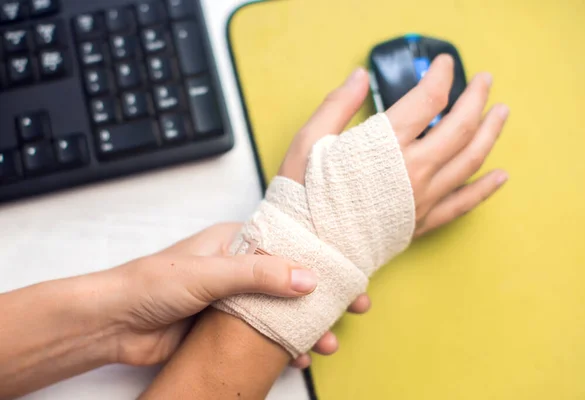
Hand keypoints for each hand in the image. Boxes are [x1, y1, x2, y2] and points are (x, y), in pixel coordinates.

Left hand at [98, 223, 368, 366]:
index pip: (287, 244)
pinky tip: (296, 357)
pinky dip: (281, 345)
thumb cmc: (151, 284)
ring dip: (304, 325)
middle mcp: (237, 268)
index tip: (347, 271)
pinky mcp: (225, 327)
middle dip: (320, 295)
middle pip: (289, 279)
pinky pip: (262, 335)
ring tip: (326, 340)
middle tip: (351, 307)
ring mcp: (233, 299)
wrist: (114, 324)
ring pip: (280, 310)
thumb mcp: (210, 273)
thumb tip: (307, 279)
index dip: (320, 257)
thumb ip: (259, 275)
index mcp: (235, 241)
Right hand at [279, 54, 508, 366]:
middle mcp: (413, 171)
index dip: (440, 76)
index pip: (427, 101)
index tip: (445, 62)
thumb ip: (338, 105)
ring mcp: (422, 199)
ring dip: (490, 134)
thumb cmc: (303, 195)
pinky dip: (484, 189)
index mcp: (386, 146)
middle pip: (459, 128)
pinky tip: (500, 176)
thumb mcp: (309, 141)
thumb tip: (360, 76)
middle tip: (485, 81)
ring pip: (469, 162)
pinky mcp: (422, 223)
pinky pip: (463, 204)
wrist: (305, 249)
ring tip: (501, 114)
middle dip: (476, 99)